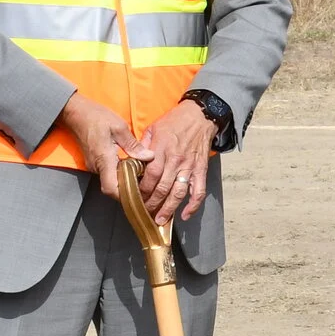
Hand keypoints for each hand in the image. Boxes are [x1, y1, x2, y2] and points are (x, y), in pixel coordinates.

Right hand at [59, 92, 141, 198]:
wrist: (75, 113)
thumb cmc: (97, 117)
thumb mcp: (119, 127)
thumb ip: (133, 144)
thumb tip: (149, 157)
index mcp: (103, 159)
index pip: (111, 188)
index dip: (125, 195)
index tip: (140, 193)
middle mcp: (97, 167)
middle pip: (113, 189)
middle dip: (130, 190)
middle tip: (147, 185)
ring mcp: (94, 166)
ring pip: (111, 182)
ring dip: (126, 181)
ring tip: (143, 176)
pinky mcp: (95, 162)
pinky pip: (109, 174)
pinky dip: (121, 174)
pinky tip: (133, 167)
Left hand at [136, 101, 215, 223]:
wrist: (200, 116)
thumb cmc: (174, 121)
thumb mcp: (153, 128)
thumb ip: (143, 146)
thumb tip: (133, 161)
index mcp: (161, 150)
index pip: (150, 176)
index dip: (142, 190)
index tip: (135, 198)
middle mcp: (176, 161)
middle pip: (162, 188)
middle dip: (152, 203)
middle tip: (145, 213)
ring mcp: (189, 167)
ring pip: (178, 193)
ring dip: (169, 209)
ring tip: (160, 220)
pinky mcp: (201, 170)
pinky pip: (198, 191)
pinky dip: (193, 206)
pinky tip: (185, 215)